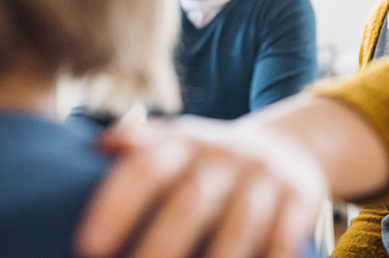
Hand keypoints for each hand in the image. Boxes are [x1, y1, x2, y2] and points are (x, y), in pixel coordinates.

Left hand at [75, 116, 327, 257]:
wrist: (287, 145)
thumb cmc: (217, 159)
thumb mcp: (184, 142)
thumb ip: (145, 144)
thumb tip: (100, 147)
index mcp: (189, 141)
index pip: (149, 165)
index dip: (118, 203)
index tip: (89, 244)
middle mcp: (227, 154)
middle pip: (191, 201)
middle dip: (160, 247)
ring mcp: (265, 175)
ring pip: (239, 224)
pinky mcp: (299, 195)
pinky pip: (284, 236)